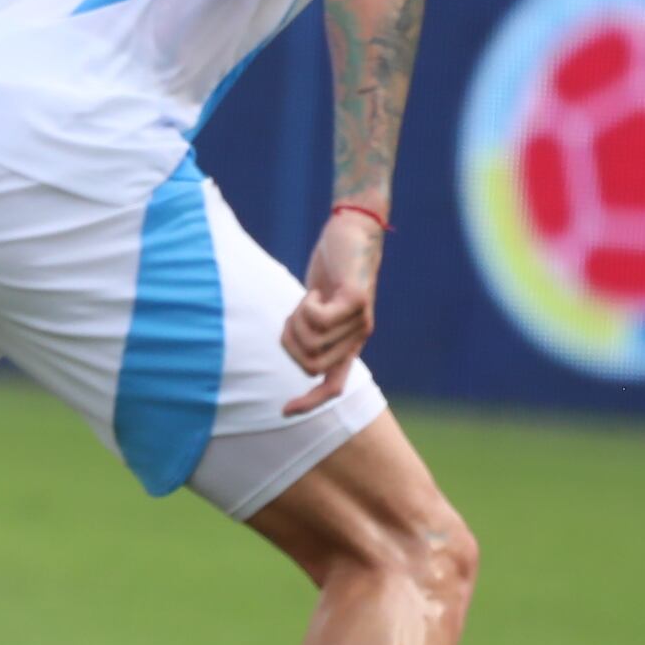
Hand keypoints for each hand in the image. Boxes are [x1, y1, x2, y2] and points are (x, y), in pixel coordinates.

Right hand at [279, 206, 385, 413]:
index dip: (310, 403)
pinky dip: (305, 305)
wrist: (355, 232)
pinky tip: (315, 291)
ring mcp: (359, 321)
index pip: (332, 386)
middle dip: (290, 343)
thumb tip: (294, 349)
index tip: (284, 411)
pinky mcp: (355, 301)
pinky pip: (317, 319)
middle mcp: (357, 337)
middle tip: (294, 315)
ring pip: (311, 342)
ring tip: (306, 300)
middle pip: (309, 363)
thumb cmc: (333, 267)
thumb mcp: (317, 304)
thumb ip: (310, 328)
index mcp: (348, 343)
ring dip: (296, 321)